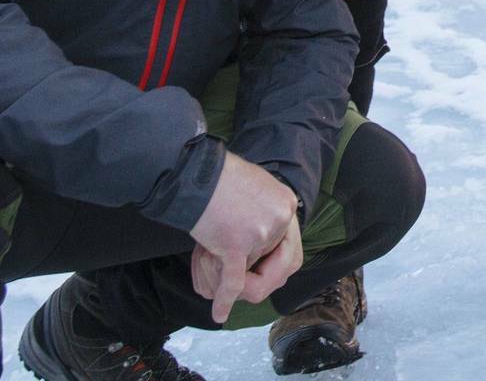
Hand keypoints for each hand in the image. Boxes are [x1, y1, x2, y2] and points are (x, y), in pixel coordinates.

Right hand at [188, 151, 302, 322]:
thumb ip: (267, 214)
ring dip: (228, 268)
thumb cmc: (218, 178)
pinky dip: (224, 300)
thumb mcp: (258, 188)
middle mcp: (280, 218)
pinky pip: (232, 283)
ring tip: (212, 255)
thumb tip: (265, 240)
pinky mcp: (236, 245)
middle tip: (237, 273)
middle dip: (254, 273)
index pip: (290, 248)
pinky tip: (219, 313)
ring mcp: (260, 233)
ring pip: (248, 269)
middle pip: (272, 264)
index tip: (258, 268)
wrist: (194, 171)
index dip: (274, 264)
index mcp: (287, 204)